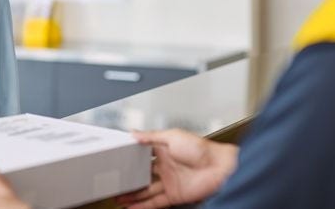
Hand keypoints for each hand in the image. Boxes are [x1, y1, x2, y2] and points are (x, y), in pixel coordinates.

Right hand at [115, 129, 237, 208]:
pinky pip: (154, 202)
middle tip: (114, 182)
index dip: (130, 158)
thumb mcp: (173, 136)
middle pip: (142, 174)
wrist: (220, 168)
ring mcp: (169, 182)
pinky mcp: (174, 195)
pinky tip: (131, 207)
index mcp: (164, 149)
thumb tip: (134, 133)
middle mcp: (166, 166)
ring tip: (117, 197)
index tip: (117, 161)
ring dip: (132, 194)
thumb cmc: (202, 149)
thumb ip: (151, 136)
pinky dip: (142, 206)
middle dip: (128, 179)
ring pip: (145, 190)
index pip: (142, 154)